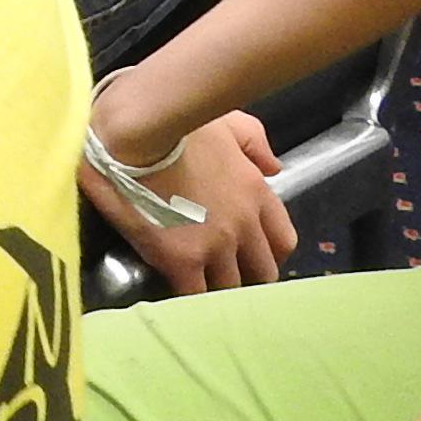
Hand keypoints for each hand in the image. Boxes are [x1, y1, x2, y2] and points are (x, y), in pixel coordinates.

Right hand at [78, 106, 293, 292]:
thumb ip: (256, 143)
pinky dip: (188, 298)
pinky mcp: (182, 260)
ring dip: (215, 288)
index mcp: (256, 193)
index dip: (268, 252)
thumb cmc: (178, 124)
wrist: (137, 135)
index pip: (284, 241)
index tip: (250, 253)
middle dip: (245, 275)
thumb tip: (274, 168)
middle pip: (263, 272)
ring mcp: (215, 245)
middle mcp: (243, 225)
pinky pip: (195, 296)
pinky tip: (175, 290)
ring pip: (230, 288)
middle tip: (222, 272)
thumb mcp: (228, 122)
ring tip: (196, 286)